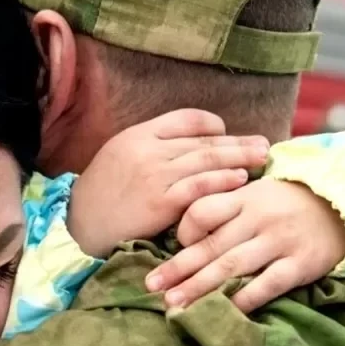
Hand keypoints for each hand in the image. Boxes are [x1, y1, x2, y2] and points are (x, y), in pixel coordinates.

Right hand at [66, 109, 268, 258]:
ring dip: (239, 158)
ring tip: (262, 158)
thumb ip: (152, 148)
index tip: (229, 136)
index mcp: (139, 133)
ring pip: (206, 160)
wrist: (79, 227)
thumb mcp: (120, 157)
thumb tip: (188, 146)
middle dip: (238, 142)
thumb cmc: (102, 196)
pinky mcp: (159, 201)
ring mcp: (154, 174)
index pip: (186, 118)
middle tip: (265, 144)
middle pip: (203, 140)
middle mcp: (148, 148)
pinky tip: (240, 180)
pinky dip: (221, 181)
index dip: (213, 126)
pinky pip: (198, 186)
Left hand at [145, 179, 344, 312]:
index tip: (172, 248)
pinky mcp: (300, 263)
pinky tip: (225, 311)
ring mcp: (279, 241)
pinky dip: (244, 299)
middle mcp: (258, 218)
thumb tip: (184, 234)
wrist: (343, 204)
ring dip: (200, 288)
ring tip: (175, 305)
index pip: (201, 211)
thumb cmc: (288, 202)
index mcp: (243, 197)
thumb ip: (225, 207)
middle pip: (210, 245)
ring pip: (232, 267)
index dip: (183, 231)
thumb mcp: (256, 193)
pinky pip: (267, 284)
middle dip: (178, 269)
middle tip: (151, 286)